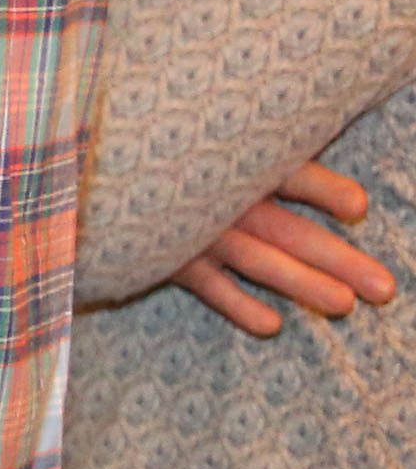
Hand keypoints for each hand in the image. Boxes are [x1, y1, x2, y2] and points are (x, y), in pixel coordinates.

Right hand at [174, 161, 395, 336]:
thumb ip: (258, 147)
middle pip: (289, 230)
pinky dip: (236, 304)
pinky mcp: (163, 256)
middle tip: (384, 289)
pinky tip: (271, 326)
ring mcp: (192, 230)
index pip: (287, 173)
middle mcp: (220, 198)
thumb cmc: (164, 157)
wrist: (84, 176)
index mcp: (236, 164)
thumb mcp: (209, 142)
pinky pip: (206, 285)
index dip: (323, 189)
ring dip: (301, 282)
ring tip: (345, 306)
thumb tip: (320, 161)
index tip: (359, 207)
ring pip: (256, 259)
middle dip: (338, 258)